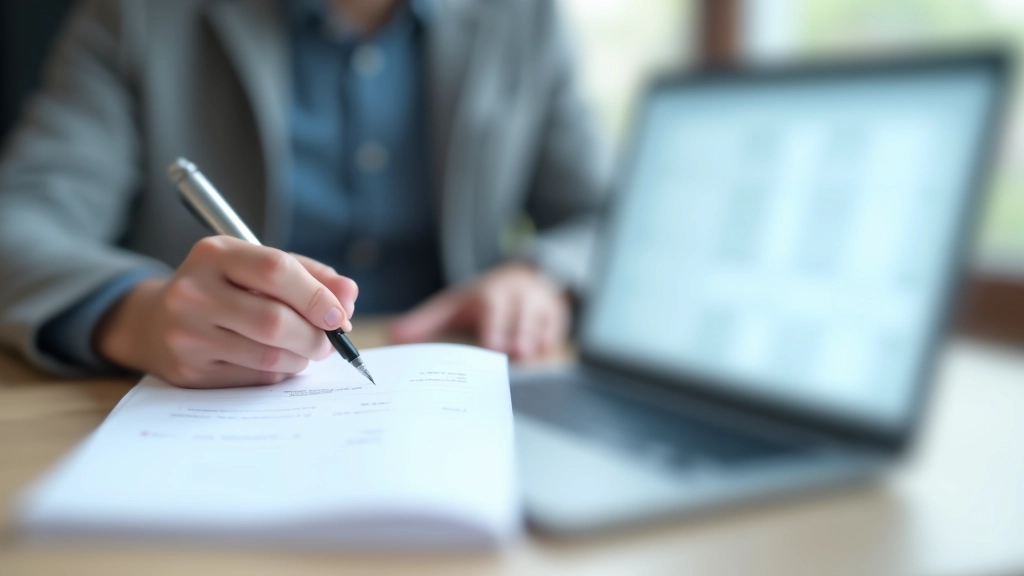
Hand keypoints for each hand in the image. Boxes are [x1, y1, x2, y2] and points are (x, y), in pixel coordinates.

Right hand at [95, 236, 357, 387]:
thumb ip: (310, 276)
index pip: (275, 270)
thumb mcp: (258, 267)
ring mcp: (186, 334)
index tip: (341, 314)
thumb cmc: (224, 289)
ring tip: (306, 349)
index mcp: (214, 254)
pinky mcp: (188, 371)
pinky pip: (254, 378)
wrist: (157, 321)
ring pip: (268, 355)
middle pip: (274, 321)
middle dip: (315, 336)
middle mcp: (193, 292)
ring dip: (301, 357)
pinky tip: (279, 361)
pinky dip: (280, 372)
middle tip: (331, 340)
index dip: (316, 295)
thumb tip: (349, 295)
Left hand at [389, 263, 570, 360]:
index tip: (491, 344)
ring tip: (529, 353)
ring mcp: (539, 305)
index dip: (494, 326)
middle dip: (517, 330)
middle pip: (519, 313)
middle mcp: (516, 297)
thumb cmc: (482, 300)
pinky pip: (557, 326)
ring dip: (535, 335)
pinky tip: (545, 351)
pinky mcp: (556, 315)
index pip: (492, 309)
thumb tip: (393, 336)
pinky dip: (551, 337)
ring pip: (541, 319)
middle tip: (515, 351)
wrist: (525, 278)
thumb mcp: (454, 305)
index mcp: (490, 295)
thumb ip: (425, 321)